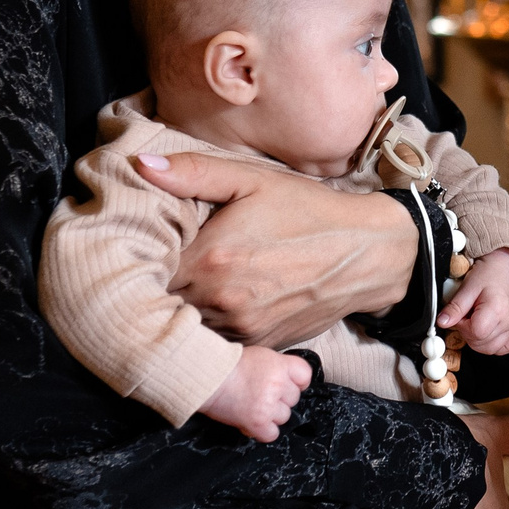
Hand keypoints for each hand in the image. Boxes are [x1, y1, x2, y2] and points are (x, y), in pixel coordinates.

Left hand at [138, 152, 416, 347]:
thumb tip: (142, 165)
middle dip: (159, 283)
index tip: (144, 245)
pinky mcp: (261, 343)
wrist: (367, 253)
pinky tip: (225, 299)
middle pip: (164, 301)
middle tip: (164, 262)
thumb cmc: (307, 210)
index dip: (141, 258)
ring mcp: (242, 328)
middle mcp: (221, 301)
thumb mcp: (253, 179)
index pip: (147, 269)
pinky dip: (215, 323)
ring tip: (195, 281)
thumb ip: (193, 173)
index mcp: (210, 258)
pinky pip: (220, 340)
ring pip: (189, 324)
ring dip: (185, 307)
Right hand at [197, 344, 311, 442]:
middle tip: (260, 394)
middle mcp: (277, 385)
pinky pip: (272, 434)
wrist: (207, 378)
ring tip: (253, 406)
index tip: (286, 384)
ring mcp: (268, 405)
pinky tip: (252, 421)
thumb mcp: (260, 355)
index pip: (305, 376)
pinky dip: (263, 431)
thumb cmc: (229, 365)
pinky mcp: (257, 423)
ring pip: (284, 417)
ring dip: (271, 415)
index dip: (297, 382)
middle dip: (280, 398)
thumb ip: (278, 366)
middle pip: (294, 398)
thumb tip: (290, 381)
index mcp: (279, 365)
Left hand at [437, 250, 508, 355]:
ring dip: (478, 340)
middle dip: (468, 333)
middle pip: (482, 344)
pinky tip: (486, 333)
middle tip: (466, 316)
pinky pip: (505, 348)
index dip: (463, 326)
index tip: (461, 315)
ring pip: (491, 349)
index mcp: (497, 310)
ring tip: (475, 322)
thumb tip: (442, 322)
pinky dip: (493, 345)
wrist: (505, 264)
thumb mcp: (468, 286)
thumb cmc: (489, 272)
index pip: (476, 333)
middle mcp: (508, 321)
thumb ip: (455, 307)